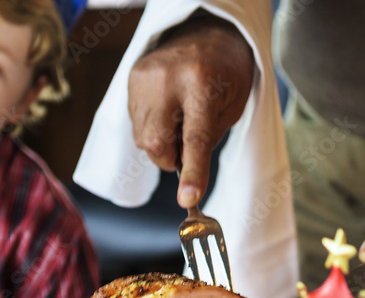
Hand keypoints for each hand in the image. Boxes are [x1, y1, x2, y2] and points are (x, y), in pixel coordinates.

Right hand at [128, 15, 254, 207]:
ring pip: (142, 138)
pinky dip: (153, 127)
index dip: (192, 172)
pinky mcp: (132, 78)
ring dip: (162, 142)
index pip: (195, 138)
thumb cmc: (227, 72)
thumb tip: (184, 176)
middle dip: (170, 157)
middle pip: (156, 143)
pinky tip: (168, 109)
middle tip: (187, 145)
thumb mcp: (232, 108)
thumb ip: (207, 142)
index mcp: (202, 84)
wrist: (208, 31)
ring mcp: (144, 77)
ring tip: (181, 118)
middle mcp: (167, 79)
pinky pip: (136, 122)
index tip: (188, 199)